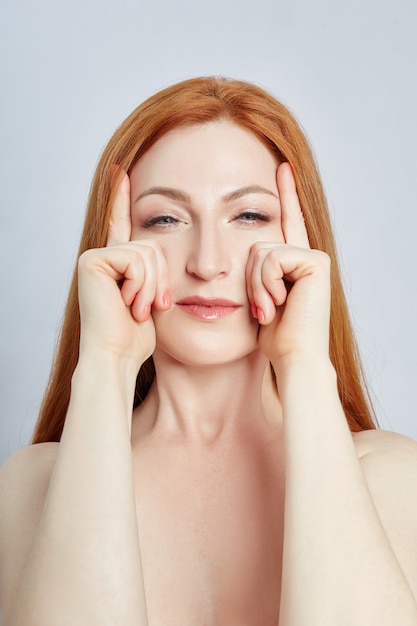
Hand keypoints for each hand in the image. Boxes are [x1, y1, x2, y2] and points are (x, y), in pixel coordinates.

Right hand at [77, 169, 170, 368]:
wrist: (116, 356)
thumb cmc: (136, 337)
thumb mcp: (154, 300)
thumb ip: (156, 276)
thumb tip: (170, 261)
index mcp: (118, 264)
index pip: (122, 224)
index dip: (122, 198)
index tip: (119, 170)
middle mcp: (104, 256)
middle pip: (154, 245)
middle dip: (160, 281)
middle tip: (150, 307)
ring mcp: (96, 257)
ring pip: (149, 252)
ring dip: (152, 287)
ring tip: (138, 310)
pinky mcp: (92, 260)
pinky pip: (137, 260)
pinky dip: (141, 285)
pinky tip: (128, 304)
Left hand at [246, 163, 330, 366]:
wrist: (292, 358)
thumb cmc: (272, 338)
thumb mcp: (254, 300)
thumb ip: (251, 275)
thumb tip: (225, 262)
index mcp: (291, 264)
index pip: (284, 221)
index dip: (284, 193)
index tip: (281, 165)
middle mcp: (305, 256)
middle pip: (256, 242)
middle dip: (249, 280)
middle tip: (262, 311)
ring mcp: (313, 257)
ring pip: (259, 250)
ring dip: (255, 285)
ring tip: (269, 310)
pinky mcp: (316, 262)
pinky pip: (271, 257)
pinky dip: (265, 283)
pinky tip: (278, 304)